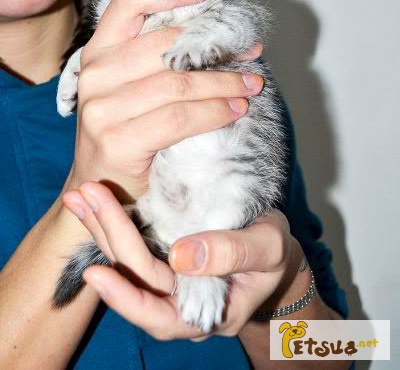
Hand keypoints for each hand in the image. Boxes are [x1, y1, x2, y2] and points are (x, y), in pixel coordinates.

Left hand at [62, 182, 303, 340]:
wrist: (275, 248)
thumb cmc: (276, 253)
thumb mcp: (268, 249)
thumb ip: (231, 254)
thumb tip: (182, 256)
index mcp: (204, 312)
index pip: (156, 312)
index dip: (126, 296)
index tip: (97, 272)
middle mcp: (178, 300)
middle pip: (134, 277)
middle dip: (108, 237)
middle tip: (87, 197)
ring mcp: (168, 278)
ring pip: (127, 259)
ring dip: (101, 227)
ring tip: (80, 197)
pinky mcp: (163, 253)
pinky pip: (134, 241)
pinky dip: (114, 219)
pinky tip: (96, 200)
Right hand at [64, 0, 263, 200]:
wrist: (98, 186)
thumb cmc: (125, 131)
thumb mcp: (133, 87)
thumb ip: (159, 60)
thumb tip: (221, 39)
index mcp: (98, 51)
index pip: (130, 3)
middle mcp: (96, 73)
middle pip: (166, 44)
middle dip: (215, 47)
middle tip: (251, 53)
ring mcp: (102, 107)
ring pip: (178, 82)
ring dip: (224, 83)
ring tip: (251, 86)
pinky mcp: (117, 139)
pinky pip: (179, 117)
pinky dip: (214, 112)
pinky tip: (234, 111)